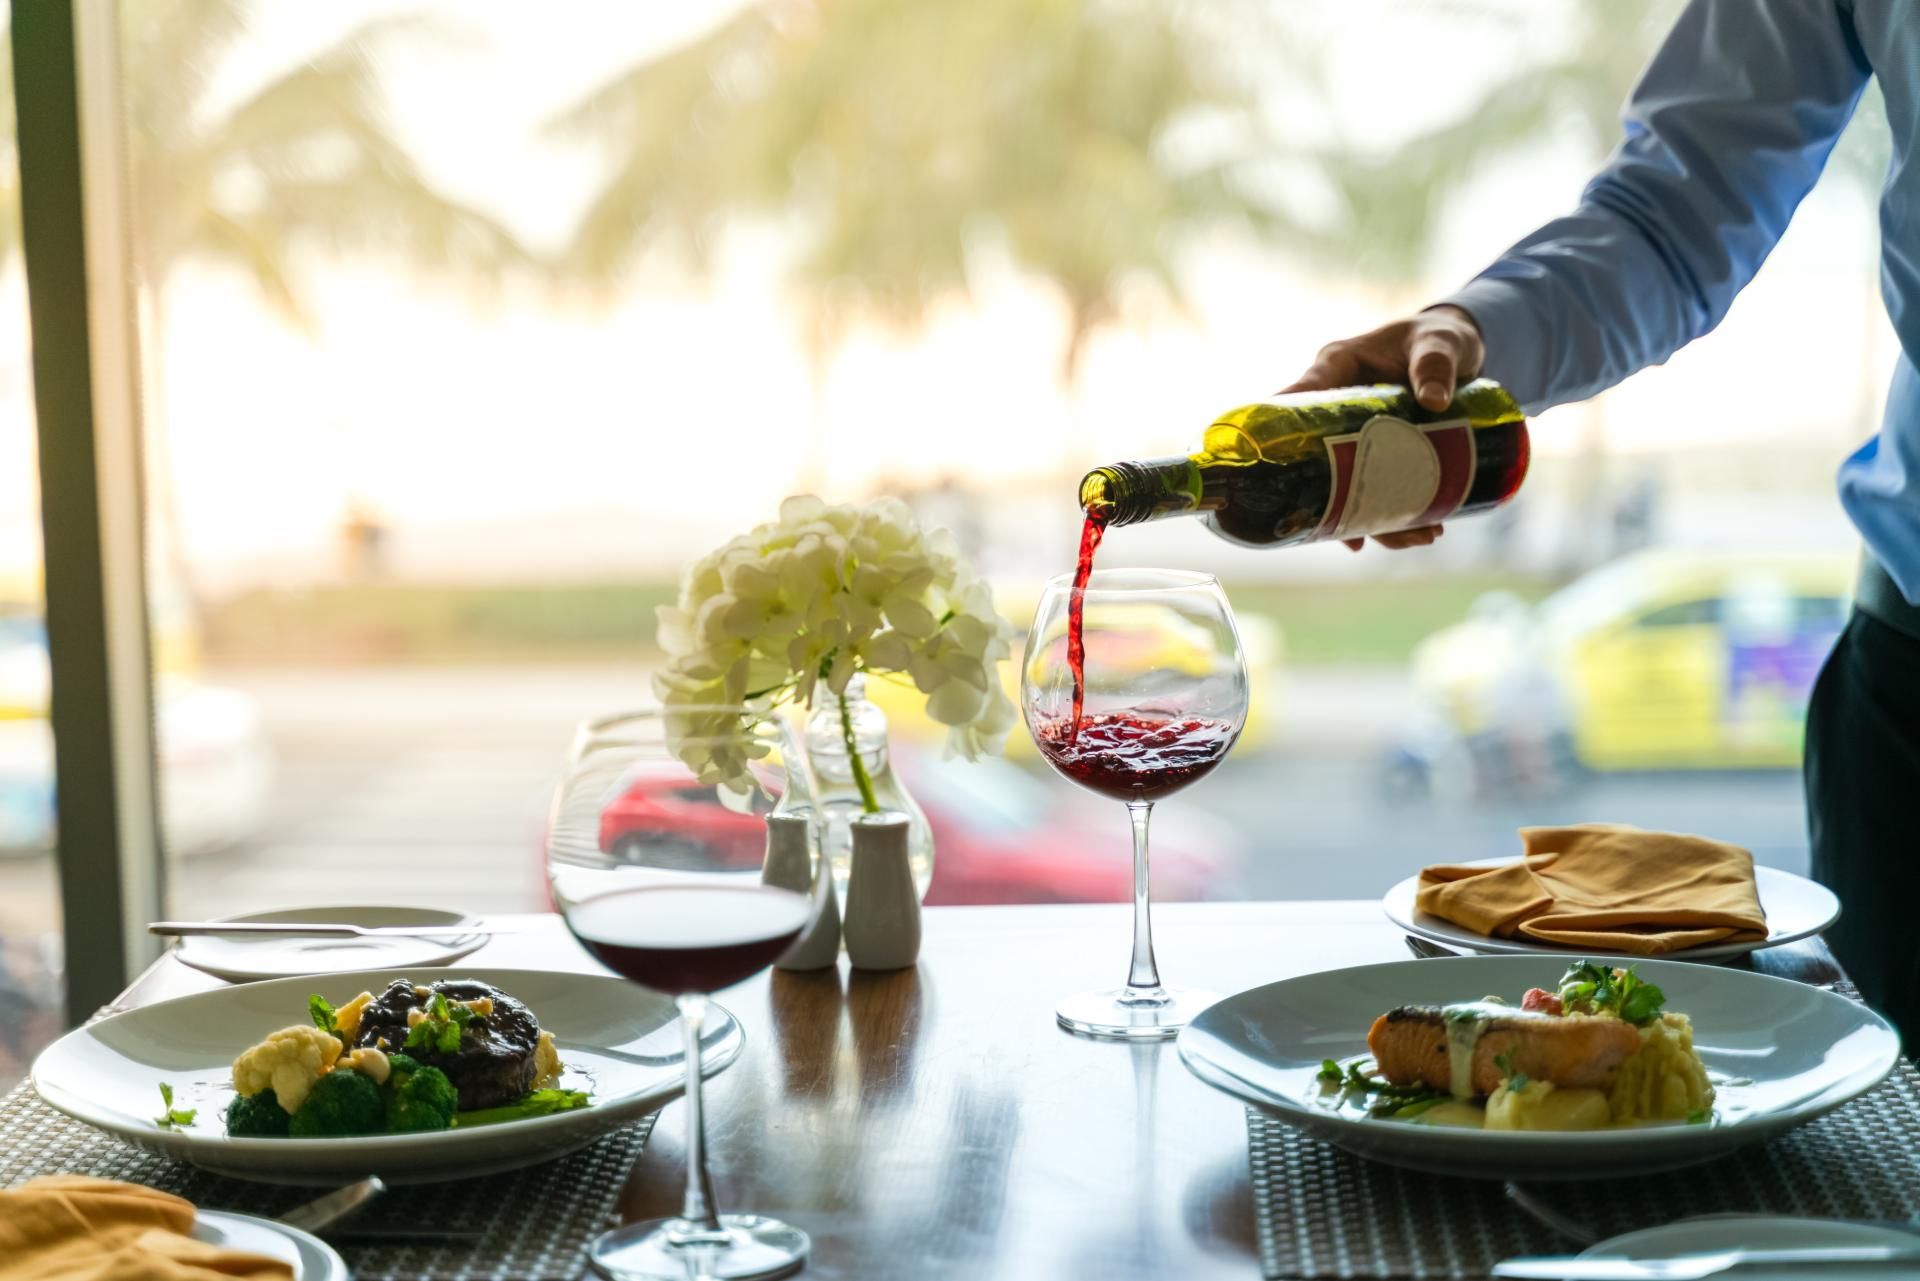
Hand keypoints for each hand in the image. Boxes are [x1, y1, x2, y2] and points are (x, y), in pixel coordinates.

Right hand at [1280, 305, 1484, 550]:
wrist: (1462, 347)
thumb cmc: (1440, 336)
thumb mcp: (1439, 342)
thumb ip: (1436, 364)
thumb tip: (1435, 400)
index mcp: (1336, 369)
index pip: (1294, 401)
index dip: (1277, 434)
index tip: (1270, 466)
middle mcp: (1339, 407)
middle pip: (1322, 459)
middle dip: (1341, 502)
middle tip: (1361, 537)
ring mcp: (1360, 433)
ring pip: (1353, 483)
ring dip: (1378, 518)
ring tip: (1415, 538)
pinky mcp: (1385, 449)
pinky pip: (1380, 487)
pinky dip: (1397, 513)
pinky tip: (1418, 531)